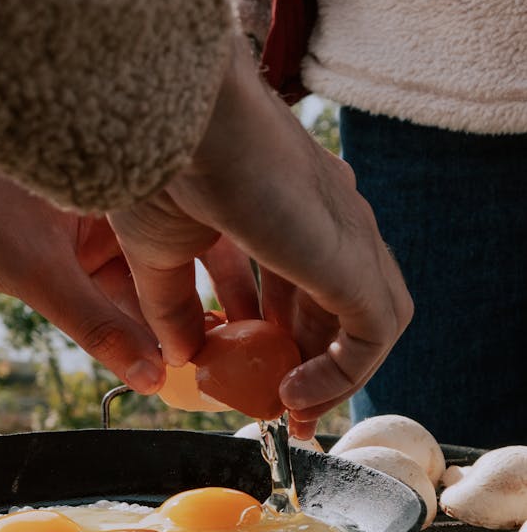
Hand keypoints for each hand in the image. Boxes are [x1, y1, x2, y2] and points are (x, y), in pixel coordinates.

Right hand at [110, 36, 412, 433]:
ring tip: (292, 410)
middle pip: (337, 304)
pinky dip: (343, 373)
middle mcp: (330, 214)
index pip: (306, 281)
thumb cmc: (157, 168)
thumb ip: (175, 308)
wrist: (172, 121)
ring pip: (367, 319)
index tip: (264, 379)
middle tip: (283, 407)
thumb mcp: (160, 257)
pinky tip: (295, 395)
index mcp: (289, 204)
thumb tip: (180, 356)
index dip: (288, 336)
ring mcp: (347, 232)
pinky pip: (373, 332)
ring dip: (333, 374)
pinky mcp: (352, 257)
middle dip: (312, 362)